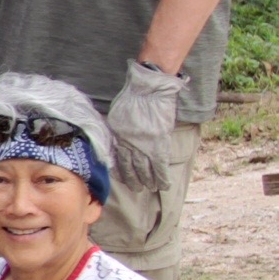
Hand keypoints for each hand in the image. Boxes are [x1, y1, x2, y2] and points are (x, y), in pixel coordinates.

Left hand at [105, 58, 181, 193]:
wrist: (149, 91)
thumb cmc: (131, 99)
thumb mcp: (115, 116)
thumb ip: (116, 131)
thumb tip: (117, 142)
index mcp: (117, 137)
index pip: (117, 160)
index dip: (119, 171)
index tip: (120, 179)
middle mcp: (129, 145)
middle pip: (131, 167)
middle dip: (133, 180)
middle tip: (136, 188)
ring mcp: (145, 146)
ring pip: (146, 169)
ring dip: (148, 181)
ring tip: (149, 188)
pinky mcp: (160, 144)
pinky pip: (161, 166)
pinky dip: (162, 177)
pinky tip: (163, 185)